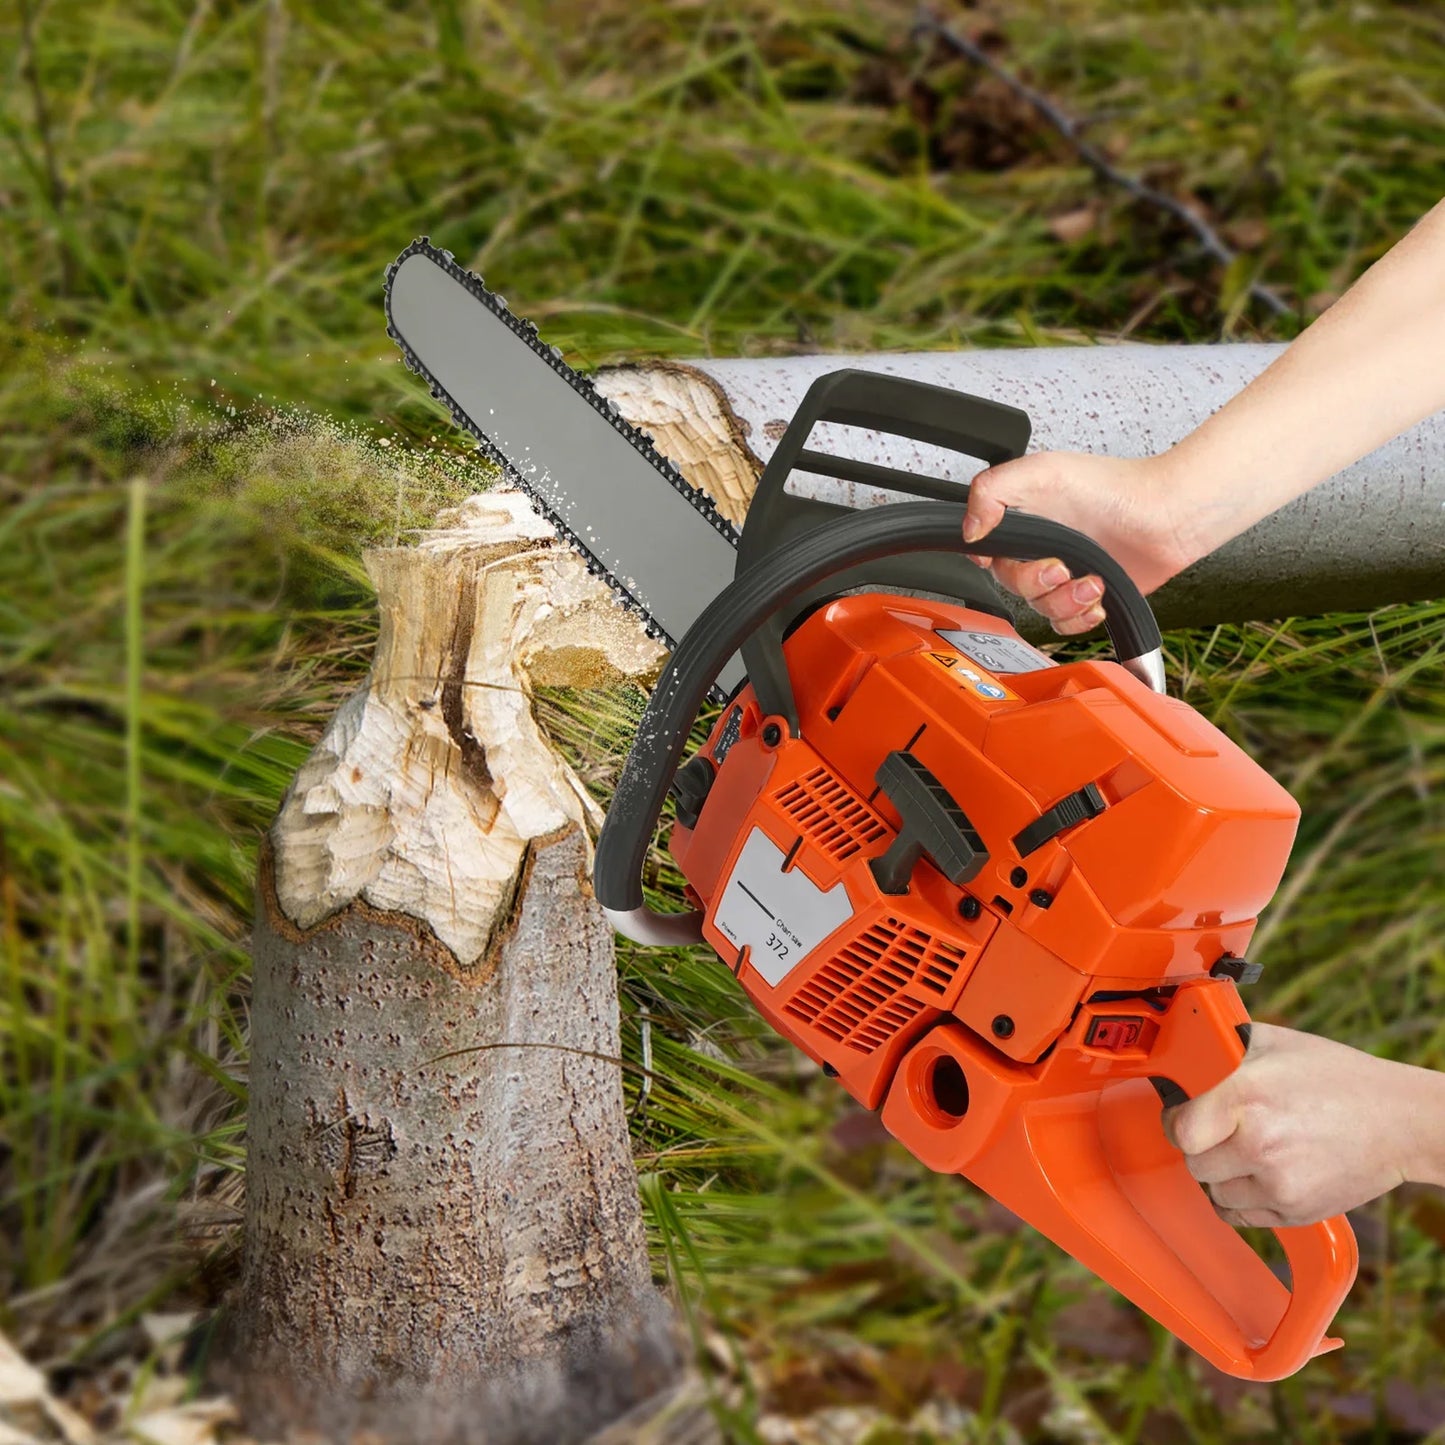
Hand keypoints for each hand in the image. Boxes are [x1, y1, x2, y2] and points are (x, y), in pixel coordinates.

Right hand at [961, 451, 1201, 634]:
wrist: (1167, 515)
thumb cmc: (1115, 488)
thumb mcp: (1041, 471)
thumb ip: (991, 491)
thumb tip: (969, 530)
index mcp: (1022, 518)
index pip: (984, 549)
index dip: (989, 559)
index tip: (1003, 558)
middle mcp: (1040, 547)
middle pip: (1011, 585)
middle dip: (1035, 582)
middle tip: (1060, 567)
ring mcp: (1065, 574)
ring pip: (1039, 609)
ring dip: (1064, 602)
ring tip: (1091, 583)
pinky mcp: (1088, 596)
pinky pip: (1066, 625)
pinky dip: (1080, 619)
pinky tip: (1097, 598)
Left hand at [1162, 1023, 1444, 1226]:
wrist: (1399, 1122)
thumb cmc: (1338, 1078)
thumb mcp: (1275, 1043)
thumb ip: (1223, 1048)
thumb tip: (1185, 1052)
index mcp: (1246, 1097)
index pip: (1180, 1130)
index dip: (1177, 1121)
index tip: (1185, 1114)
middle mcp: (1259, 1144)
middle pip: (1194, 1162)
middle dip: (1200, 1145)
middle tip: (1220, 1130)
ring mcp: (1278, 1183)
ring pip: (1214, 1191)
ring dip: (1221, 1174)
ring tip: (1247, 1149)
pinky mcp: (1296, 1211)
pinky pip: (1240, 1215)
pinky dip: (1240, 1198)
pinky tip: (1257, 1173)